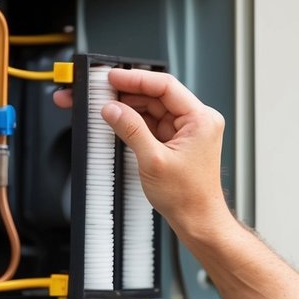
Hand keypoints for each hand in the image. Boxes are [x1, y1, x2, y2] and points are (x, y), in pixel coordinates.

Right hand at [53, 69, 230, 233]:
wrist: (198, 221)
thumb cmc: (189, 198)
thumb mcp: (153, 161)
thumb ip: (131, 130)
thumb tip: (112, 109)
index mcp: (201, 119)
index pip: (165, 86)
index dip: (136, 79)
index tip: (111, 77)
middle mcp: (196, 121)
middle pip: (155, 96)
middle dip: (124, 95)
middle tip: (97, 92)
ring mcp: (185, 131)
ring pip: (150, 109)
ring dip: (125, 108)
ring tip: (100, 108)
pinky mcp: (175, 142)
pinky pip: (150, 124)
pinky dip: (132, 123)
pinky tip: (113, 121)